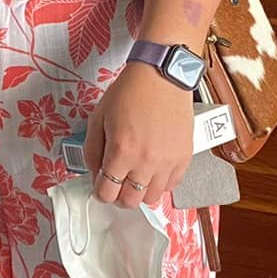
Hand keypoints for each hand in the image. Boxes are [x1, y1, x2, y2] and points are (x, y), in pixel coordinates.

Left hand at [84, 61, 194, 210]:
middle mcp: (146, 161)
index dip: (100, 192)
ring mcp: (168, 162)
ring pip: (152, 199)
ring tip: (135, 176)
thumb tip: (95, 173)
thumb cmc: (130, 92)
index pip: (107, 193)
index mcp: (121, 151)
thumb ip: (92, 151)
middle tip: (116, 182)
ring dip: (140, 191)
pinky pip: (171, 186)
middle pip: (129, 201)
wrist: (162, 76)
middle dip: (118, 195)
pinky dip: (160, 183)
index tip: (100, 186)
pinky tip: (152, 169)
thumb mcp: (98, 118)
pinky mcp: (184, 157)